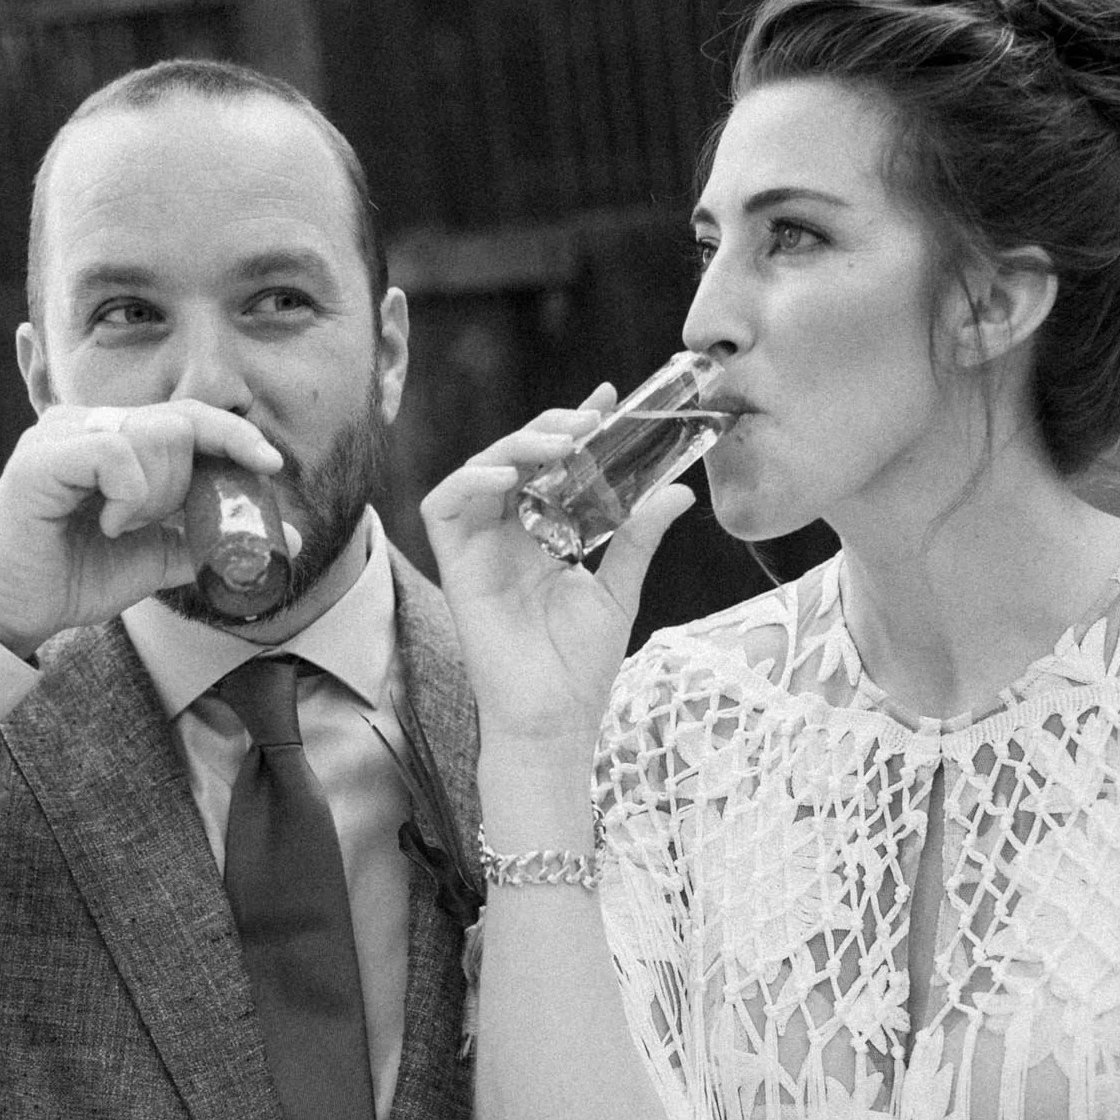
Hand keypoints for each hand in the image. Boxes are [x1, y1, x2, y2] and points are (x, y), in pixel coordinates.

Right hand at [0, 400, 283, 657]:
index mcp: (114, 438)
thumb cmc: (73, 578)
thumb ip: (209, 541)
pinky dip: (127, 493)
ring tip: (122, 525)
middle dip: (192, 476)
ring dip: (157, 491)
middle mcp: (86, 423)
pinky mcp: (39, 459)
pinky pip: (114, 453)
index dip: (234, 434)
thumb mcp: (156, 559)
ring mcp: (60, 435)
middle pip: (178, 420)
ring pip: (151, 433)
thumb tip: (284, 537)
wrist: (11, 614)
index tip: (271, 465)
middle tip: (165, 519)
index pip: (188, 415)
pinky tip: (106, 523)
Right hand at [421, 387, 693, 758]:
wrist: (555, 720)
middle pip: (515, 459)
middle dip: (547, 428)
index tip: (608, 399)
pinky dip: (468, 482)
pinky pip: (441, 507)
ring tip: (556, 444)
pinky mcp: (455, 567)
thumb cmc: (580, 667)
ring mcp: (479, 550)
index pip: (553, 466)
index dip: (573, 426)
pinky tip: (506, 478)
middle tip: (587, 420)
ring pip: (478, 471)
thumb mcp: (619, 590)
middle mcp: (507, 536)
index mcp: (544, 537)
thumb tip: (677, 489)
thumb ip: (638, 537)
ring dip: (512, 446)